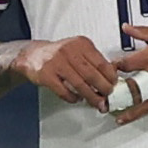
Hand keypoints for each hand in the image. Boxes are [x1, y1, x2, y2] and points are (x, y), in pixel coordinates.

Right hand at [9, 31, 123, 106]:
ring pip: (80, 85)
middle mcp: (69, 51)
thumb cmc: (58, 55)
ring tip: (97, 103)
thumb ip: (93, 60)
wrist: (32, 55)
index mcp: (81, 44)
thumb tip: (111, 76)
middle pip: (92, 75)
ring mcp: (57, 63)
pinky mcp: (46, 75)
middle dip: (103, 89)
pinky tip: (77, 99)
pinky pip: (64, 91)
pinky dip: (73, 98)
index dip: (110, 77)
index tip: (114, 85)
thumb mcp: (78, 50)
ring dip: (91, 97)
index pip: (102, 62)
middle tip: (108, 96)